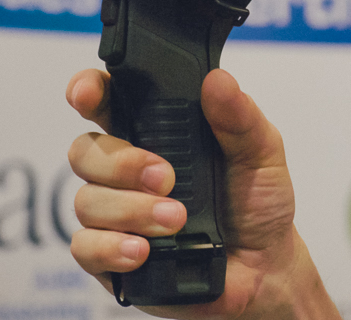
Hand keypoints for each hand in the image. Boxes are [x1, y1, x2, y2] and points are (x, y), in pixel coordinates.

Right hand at [66, 68, 339, 319]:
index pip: (109, 102)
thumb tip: (218, 81)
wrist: (265, 269)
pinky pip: (86, 247)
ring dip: (131, 210)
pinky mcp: (112, 258)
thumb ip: (241, 119)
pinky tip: (143, 251)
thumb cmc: (258, 205)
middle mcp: (127, 171)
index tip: (87, 94)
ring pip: (87, 201)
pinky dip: (113, 248)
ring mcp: (116, 215)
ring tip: (177, 220)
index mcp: (157, 134)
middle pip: (86, 151)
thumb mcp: (262, 154)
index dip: (89, 91)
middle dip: (120, 162)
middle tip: (166, 177)